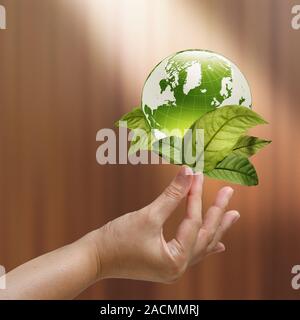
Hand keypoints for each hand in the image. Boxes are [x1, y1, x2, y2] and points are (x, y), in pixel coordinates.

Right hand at [90, 166, 239, 283]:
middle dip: (218, 214)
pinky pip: (192, 253)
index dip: (196, 196)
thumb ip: (171, 195)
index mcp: (176, 260)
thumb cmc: (116, 240)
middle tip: (230, 194)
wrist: (94, 258)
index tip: (199, 175)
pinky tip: (217, 244)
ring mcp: (173, 268)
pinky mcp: (165, 264)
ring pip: (201, 245)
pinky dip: (205, 244)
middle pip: (205, 237)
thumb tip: (188, 172)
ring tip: (232, 215)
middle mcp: (179, 268)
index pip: (193, 222)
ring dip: (216, 229)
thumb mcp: (148, 216)